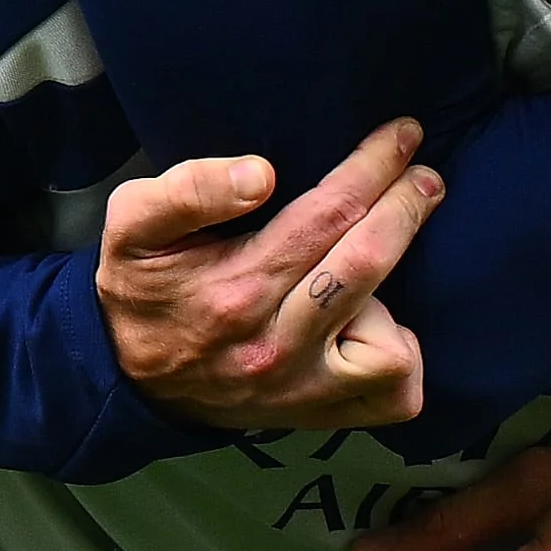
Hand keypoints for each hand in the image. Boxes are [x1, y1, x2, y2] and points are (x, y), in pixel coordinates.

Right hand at [98, 123, 442, 432]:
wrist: (126, 378)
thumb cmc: (142, 289)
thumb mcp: (132, 224)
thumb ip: (188, 190)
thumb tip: (260, 175)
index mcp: (236, 290)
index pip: (326, 216)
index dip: (373, 168)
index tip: (401, 134)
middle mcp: (275, 346)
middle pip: (367, 265)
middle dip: (406, 208)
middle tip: (424, 176)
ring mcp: (301, 390)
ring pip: (391, 346)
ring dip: (395, 295)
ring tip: (371, 265)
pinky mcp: (319, 416)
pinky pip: (395, 396)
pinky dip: (400, 358)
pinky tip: (376, 325)